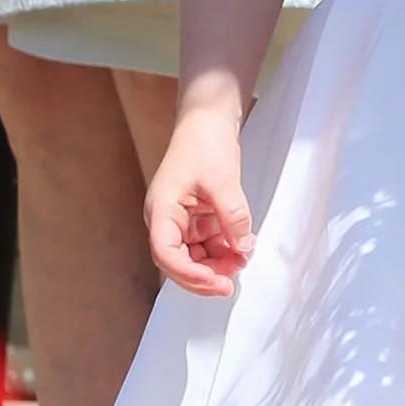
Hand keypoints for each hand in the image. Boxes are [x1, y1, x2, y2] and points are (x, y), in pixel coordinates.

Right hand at [145, 109, 251, 297]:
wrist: (208, 120)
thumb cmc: (205, 143)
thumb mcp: (223, 180)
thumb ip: (232, 217)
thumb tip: (242, 249)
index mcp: (162, 210)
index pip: (165, 253)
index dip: (188, 274)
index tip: (215, 282)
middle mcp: (167, 220)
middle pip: (178, 262)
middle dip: (204, 275)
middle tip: (230, 285)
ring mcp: (182, 220)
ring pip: (195, 256)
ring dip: (217, 264)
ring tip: (242, 258)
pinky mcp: (196, 218)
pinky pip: (208, 244)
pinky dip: (224, 249)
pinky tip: (242, 247)